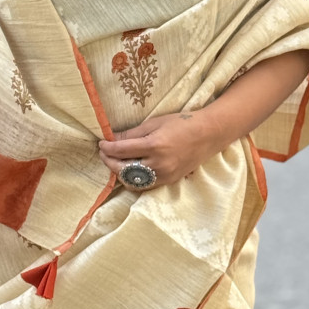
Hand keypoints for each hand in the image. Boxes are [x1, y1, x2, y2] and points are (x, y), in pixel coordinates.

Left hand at [98, 110, 219, 191]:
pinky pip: (145, 185)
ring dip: (120, 173)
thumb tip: (113, 139)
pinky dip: (133, 180)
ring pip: (133, 181)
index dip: (107, 148)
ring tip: (115, 162)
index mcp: (154, 145)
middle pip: (124, 169)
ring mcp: (164, 175)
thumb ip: (133, 133)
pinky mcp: (169, 181)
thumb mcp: (155, 122)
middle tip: (104, 153)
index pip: (122, 151)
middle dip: (110, 162)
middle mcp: (158, 163)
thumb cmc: (181, 123)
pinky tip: (129, 171)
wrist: (207, 134)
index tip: (101, 143)